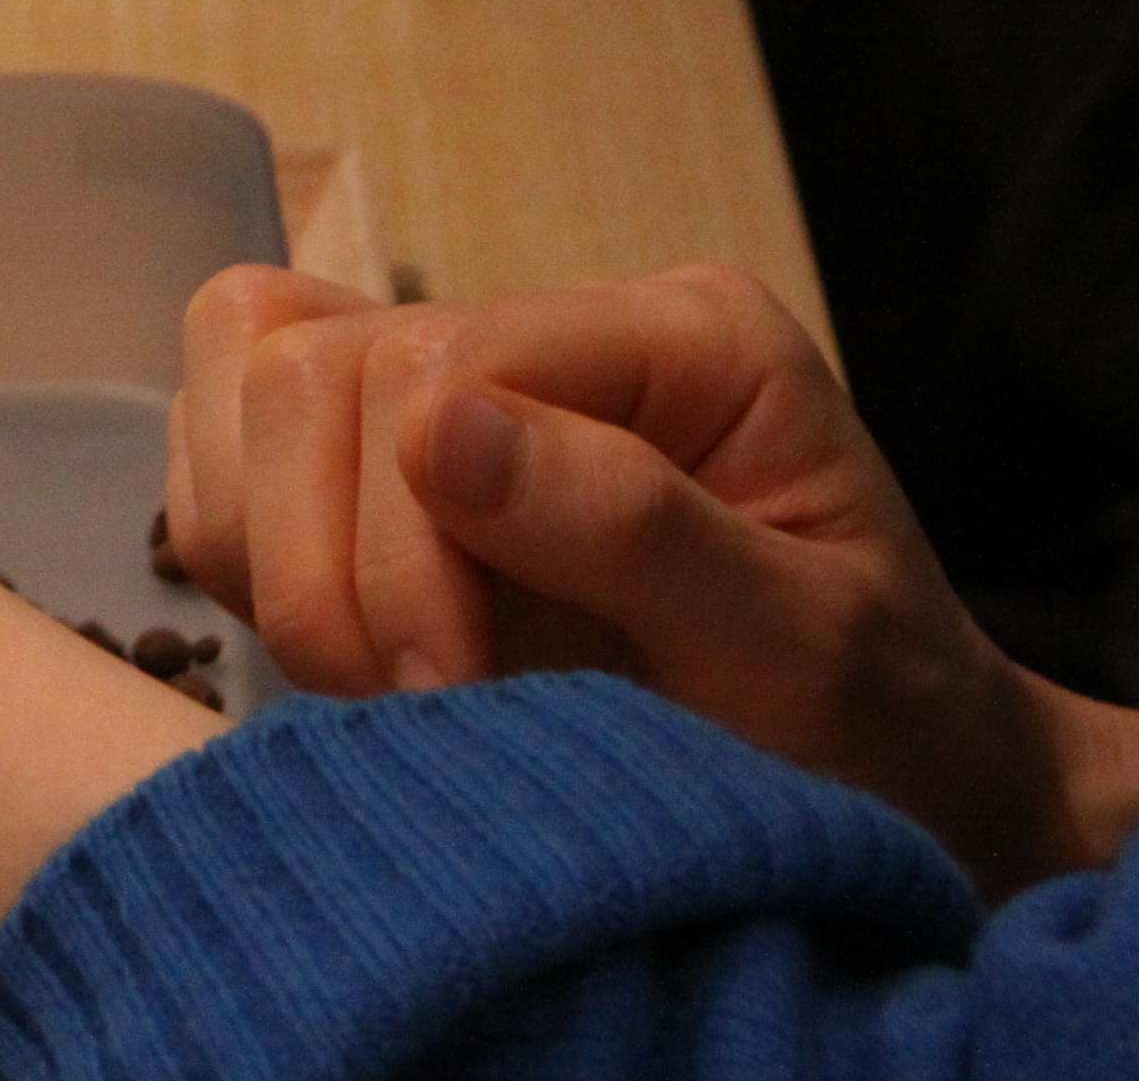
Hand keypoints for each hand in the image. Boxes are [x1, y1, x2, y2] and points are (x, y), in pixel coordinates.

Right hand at [164, 263, 1138, 898]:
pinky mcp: (387, 474)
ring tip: (392, 693)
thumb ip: (634, 526)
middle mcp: (554, 335)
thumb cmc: (884, 733)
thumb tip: (432, 427)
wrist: (909, 805)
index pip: (430, 359)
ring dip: (278, 564)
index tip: (454, 696)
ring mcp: (460, 396)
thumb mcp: (805, 645)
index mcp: (677, 336)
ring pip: (241, 388)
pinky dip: (248, 565)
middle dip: (327, 561)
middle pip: (310, 365)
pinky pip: (229, 460)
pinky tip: (357, 662)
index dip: (404, 538)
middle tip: (420, 707)